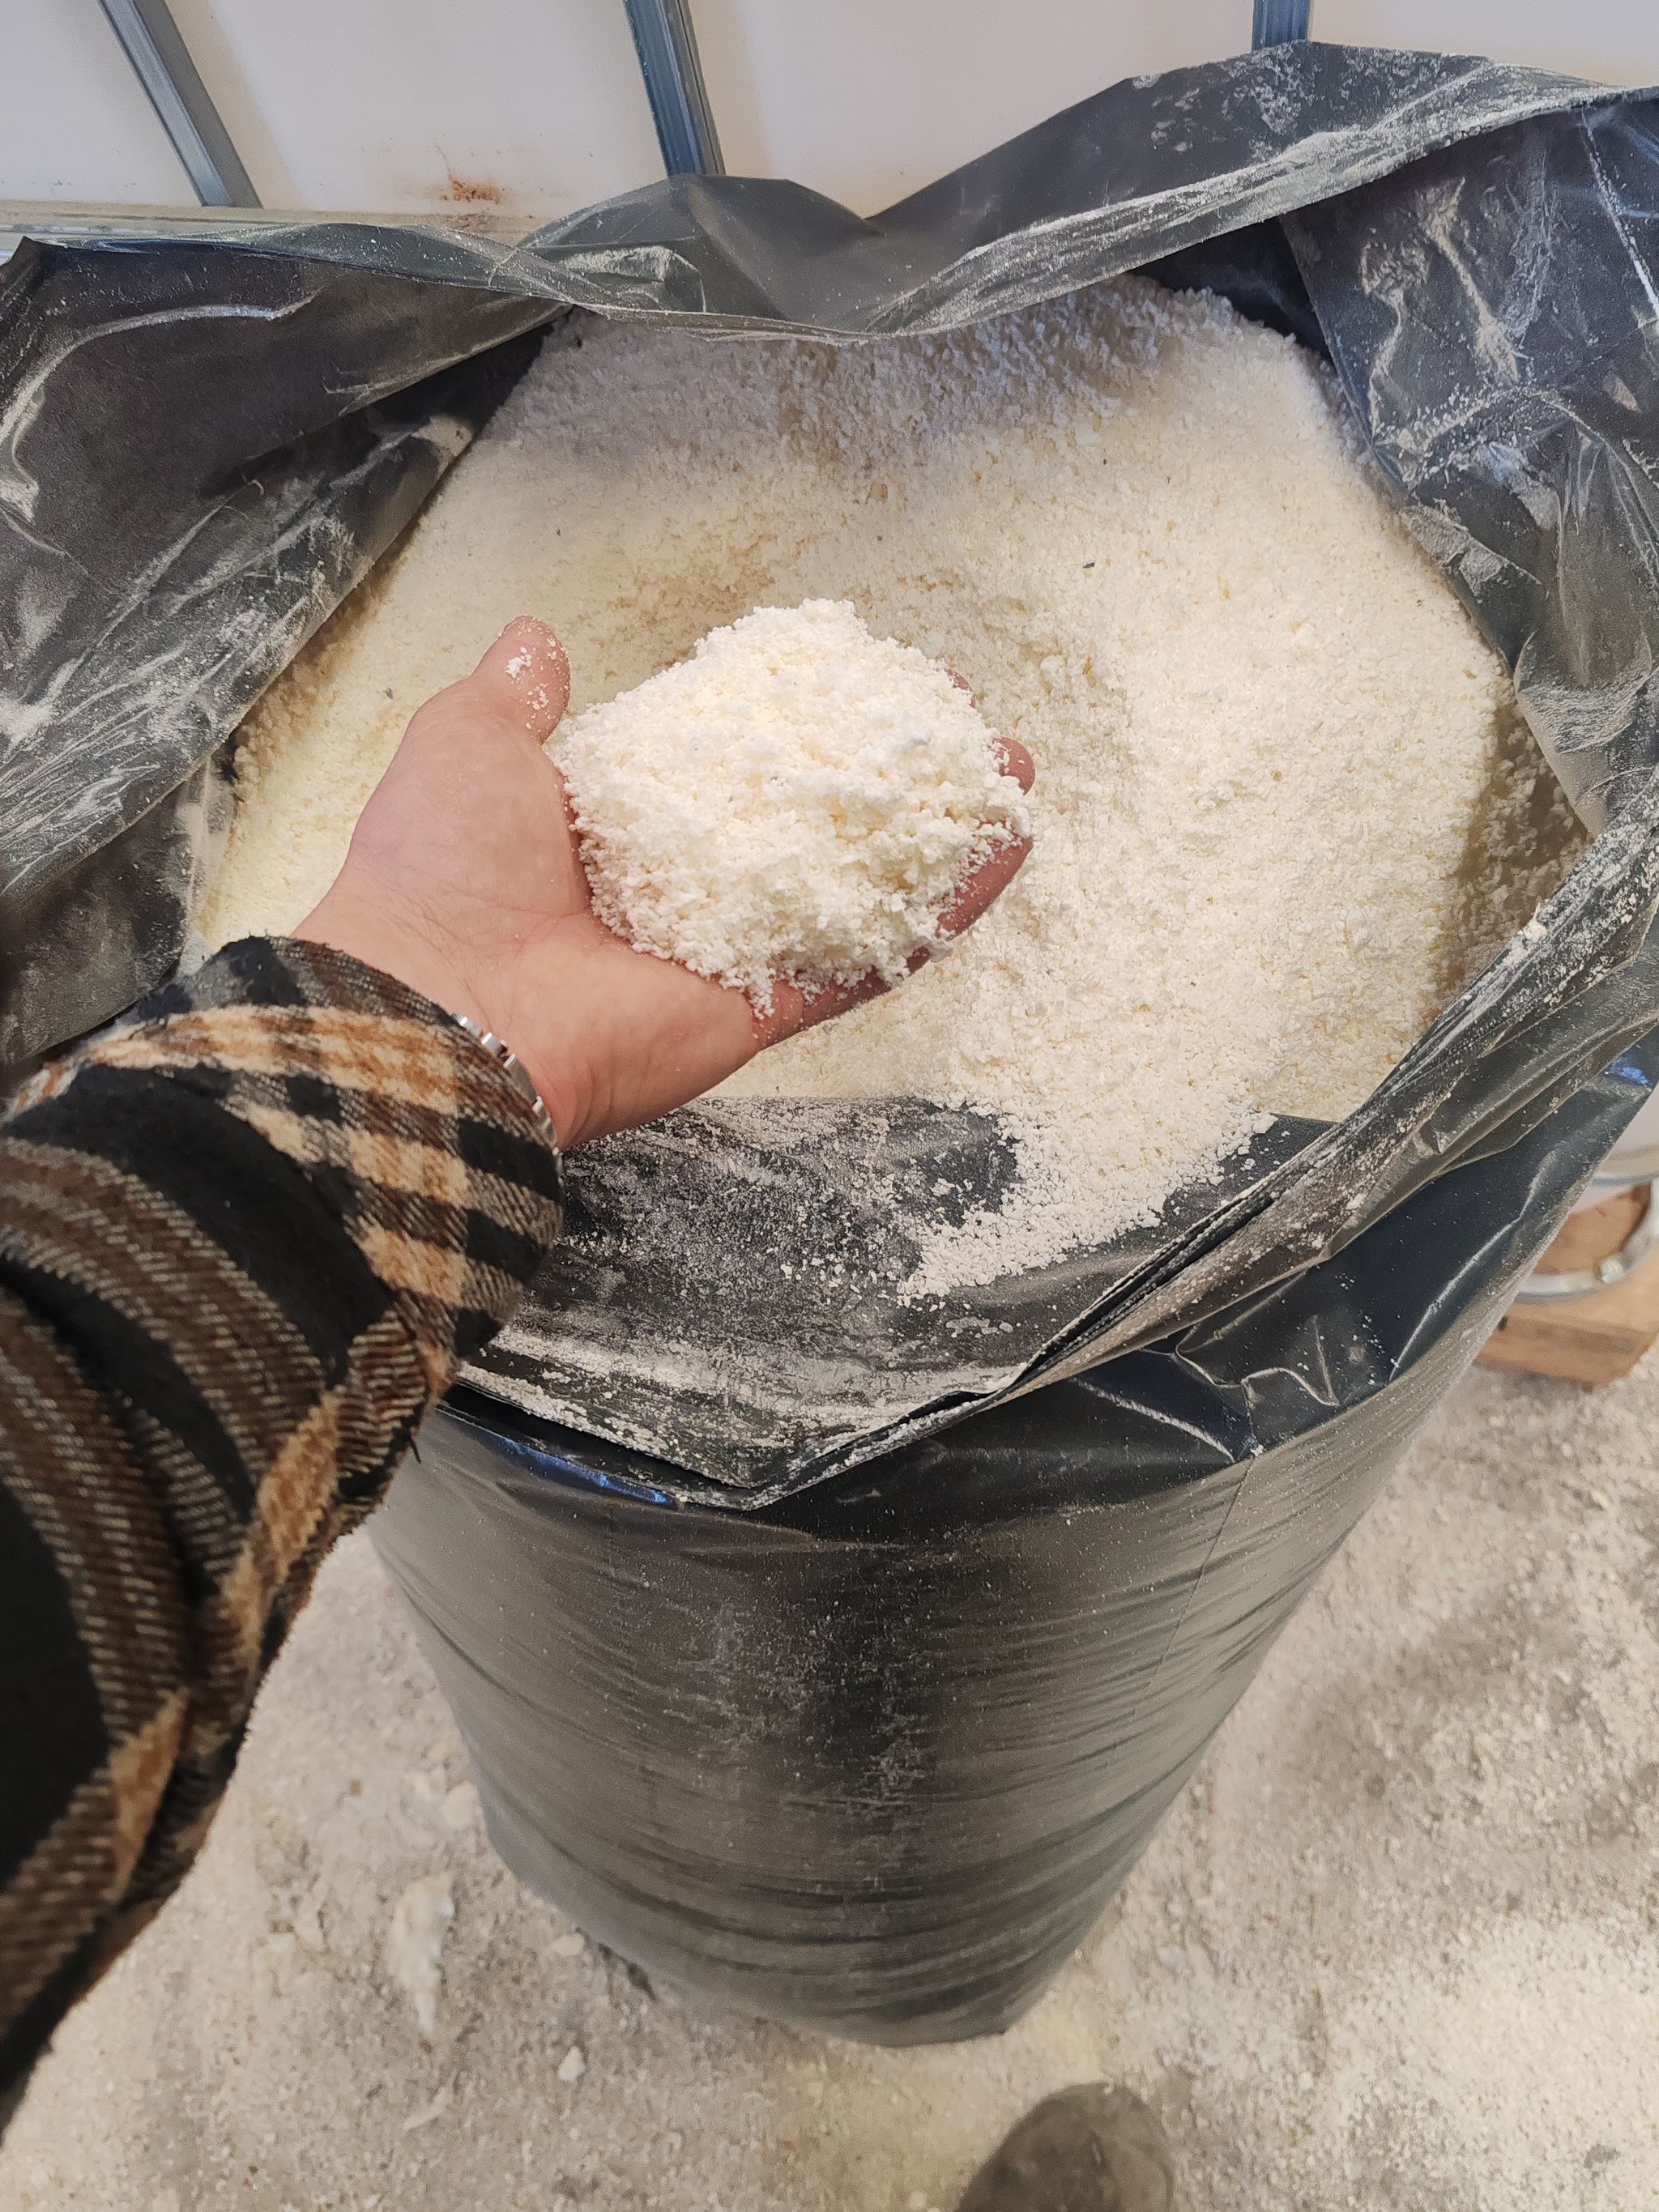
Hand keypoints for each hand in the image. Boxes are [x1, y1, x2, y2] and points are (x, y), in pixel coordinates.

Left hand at [297, 618, 1032, 1147]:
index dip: (799, 716)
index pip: (732, 760)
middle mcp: (684, 890)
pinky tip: (1004, 854)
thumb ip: (514, 698)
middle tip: (952, 717)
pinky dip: (940, 914)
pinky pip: (866, 963)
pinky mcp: (763, 1012)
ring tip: (1006, 772)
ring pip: (858, 887)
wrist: (438, 1008)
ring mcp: (731, 954)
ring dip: (938, 831)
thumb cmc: (442, 874)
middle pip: (813, 821)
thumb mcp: (468, 745)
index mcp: (618, 826)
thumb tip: (538, 640)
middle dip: (888, 769)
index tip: (862, 673)